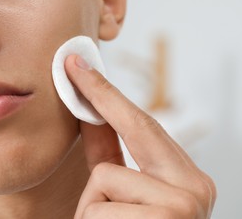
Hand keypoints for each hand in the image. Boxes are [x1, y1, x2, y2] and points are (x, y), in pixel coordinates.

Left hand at [65, 55, 215, 218]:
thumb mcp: (118, 194)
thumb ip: (107, 157)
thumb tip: (88, 115)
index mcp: (186, 179)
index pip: (143, 126)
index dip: (107, 95)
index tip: (80, 68)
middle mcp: (194, 187)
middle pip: (137, 126)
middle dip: (100, 93)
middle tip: (72, 63)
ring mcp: (183, 206)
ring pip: (105, 175)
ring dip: (90, 207)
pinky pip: (98, 207)